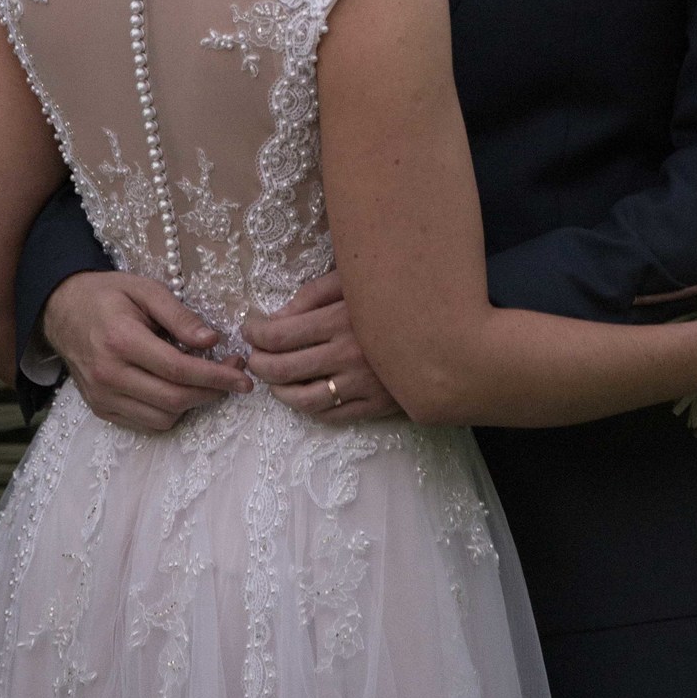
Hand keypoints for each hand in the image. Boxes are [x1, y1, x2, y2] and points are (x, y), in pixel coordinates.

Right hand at [43, 271, 252, 431]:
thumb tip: (212, 340)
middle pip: (173, 399)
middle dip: (212, 392)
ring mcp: (102, 397)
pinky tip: (179, 388)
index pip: (178, 369)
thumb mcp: (146, 290)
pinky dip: (170, 412)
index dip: (216, 375)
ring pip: (162, 418)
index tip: (243, 375)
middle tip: (234, 375)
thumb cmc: (108, 295)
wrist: (61, 310)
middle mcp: (109, 375)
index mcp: (121, 341)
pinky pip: (145, 423)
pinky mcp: (100, 409)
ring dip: (193, 404)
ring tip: (206, 380)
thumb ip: (179, 315)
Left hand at [242, 272, 401, 423]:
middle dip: (258, 363)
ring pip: (302, 399)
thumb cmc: (395, 297)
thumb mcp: (355, 282)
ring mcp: (361, 385)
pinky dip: (307, 409)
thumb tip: (277, 317)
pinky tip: (301, 395)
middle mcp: (347, 356)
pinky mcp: (375, 405)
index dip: (255, 334)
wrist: (447, 333)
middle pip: (283, 369)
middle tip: (252, 356)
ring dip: (277, 391)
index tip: (249, 329)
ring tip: (271, 379)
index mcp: (340, 320)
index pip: (279, 336)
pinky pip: (330, 415)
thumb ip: (314, 294)